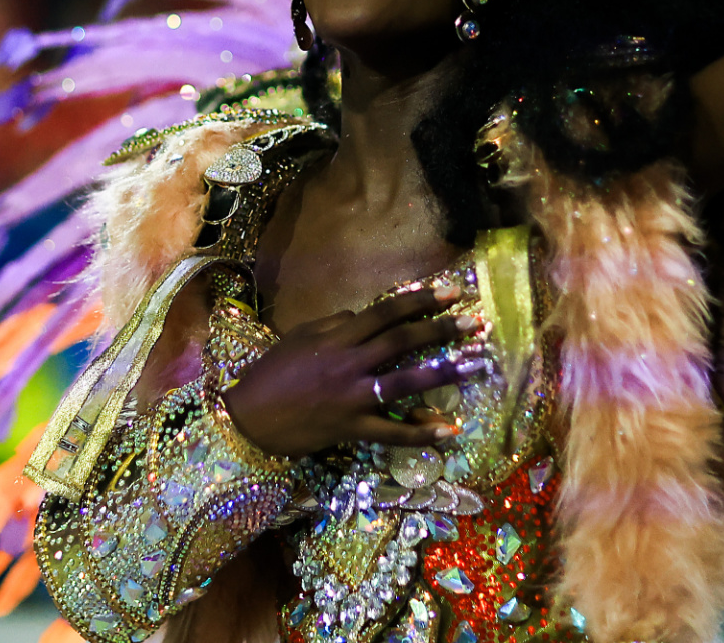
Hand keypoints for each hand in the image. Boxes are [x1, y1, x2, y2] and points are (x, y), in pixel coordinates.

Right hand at [223, 284, 481, 458]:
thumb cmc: (271, 375)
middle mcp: (348, 363)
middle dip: (442, 329)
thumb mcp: (300, 338)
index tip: (452, 291)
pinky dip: (420, 432)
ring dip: (444, 372)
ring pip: (405, 381)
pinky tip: (449, 430)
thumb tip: (364, 314)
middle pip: (403, 341)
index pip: (387, 312)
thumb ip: (335, 324)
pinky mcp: (352, 429)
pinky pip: (392, 432)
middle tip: (475, 323)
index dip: (421, 300)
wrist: (247, 419)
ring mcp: (352, 397)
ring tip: (476, 364)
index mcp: (337, 337)